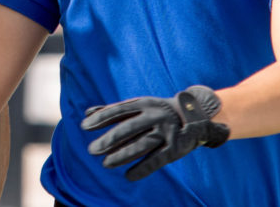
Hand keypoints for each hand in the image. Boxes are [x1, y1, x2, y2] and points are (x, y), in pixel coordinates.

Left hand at [80, 85, 229, 180]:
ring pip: (141, 145)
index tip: (84, 126)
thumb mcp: (138, 105)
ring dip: (122, 155)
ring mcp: (166, 131)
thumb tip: (87, 113)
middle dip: (109, 139)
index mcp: (143, 103)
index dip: (101, 118)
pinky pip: (157, 160)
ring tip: (106, 164)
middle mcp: (155, 116)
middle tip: (92, 150)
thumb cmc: (157, 111)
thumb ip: (114, 109)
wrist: (194, 115)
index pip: (118, 110)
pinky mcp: (176, 148)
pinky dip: (143, 168)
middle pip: (128, 128)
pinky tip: (129, 176)